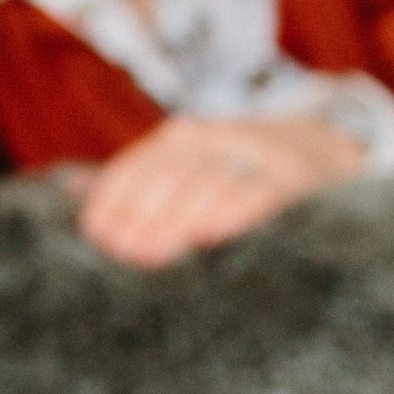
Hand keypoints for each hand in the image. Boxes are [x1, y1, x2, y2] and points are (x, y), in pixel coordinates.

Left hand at [73, 113, 365, 268]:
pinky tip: (212, 234)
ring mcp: (254, 154)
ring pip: (208, 183)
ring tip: (154, 255)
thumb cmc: (240, 178)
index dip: (114, 200)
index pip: (136, 167)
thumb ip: (137, 184)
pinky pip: (257, 192)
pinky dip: (233, 211)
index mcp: (180, 139)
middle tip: (126, 254)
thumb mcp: (190, 170)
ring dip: (178, 219)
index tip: (98, 236)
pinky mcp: (292, 178)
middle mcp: (212, 138)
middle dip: (142, 216)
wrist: (326, 155)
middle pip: (167, 176)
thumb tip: (67, 189)